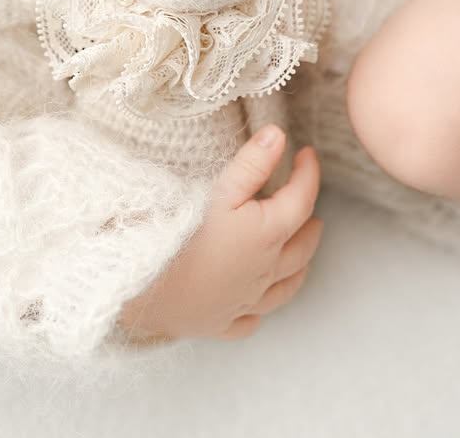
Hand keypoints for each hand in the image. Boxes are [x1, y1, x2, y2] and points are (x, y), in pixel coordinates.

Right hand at [116, 126, 323, 342]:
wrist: (149, 287)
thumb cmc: (184, 234)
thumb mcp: (220, 190)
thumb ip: (252, 163)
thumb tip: (279, 136)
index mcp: (268, 235)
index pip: (302, 199)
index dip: (309, 173)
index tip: (308, 154)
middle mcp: (266, 271)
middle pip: (302, 247)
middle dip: (310, 222)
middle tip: (309, 205)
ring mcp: (246, 301)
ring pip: (285, 287)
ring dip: (298, 267)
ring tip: (301, 254)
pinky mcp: (222, 323)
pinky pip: (251, 320)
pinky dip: (260, 310)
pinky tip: (256, 304)